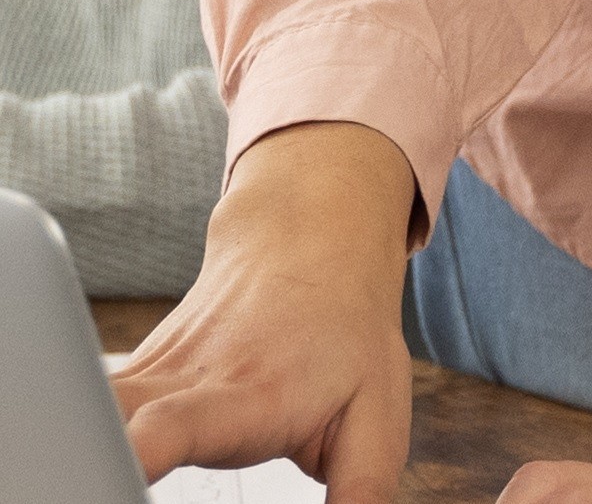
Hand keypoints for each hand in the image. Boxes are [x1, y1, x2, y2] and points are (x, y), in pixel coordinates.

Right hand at [114, 121, 418, 503]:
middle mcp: (182, 379)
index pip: (174, 426)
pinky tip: (98, 468)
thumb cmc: (346, 334)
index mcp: (244, 396)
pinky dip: (84, 442)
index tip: (120, 474)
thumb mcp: (377, 411)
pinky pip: (87, 412)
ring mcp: (145, 374)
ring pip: (81, 408)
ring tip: (101, 476)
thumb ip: (361, 487)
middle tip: (105, 479)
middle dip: (88, 457)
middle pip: (100, 417)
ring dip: (78, 447)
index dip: (139, 454)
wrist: (308, 246)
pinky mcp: (125, 380)